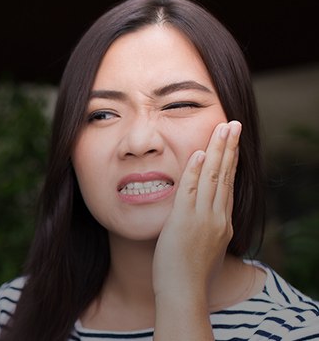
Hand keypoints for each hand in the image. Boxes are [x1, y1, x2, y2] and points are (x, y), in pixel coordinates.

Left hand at [153, 120, 241, 304]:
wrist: (184, 294)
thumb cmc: (193, 274)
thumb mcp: (209, 247)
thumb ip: (210, 227)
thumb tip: (209, 214)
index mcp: (222, 222)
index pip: (229, 185)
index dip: (232, 162)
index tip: (232, 144)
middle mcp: (217, 217)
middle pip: (226, 175)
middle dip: (230, 148)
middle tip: (234, 125)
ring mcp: (203, 218)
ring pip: (213, 177)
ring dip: (218, 151)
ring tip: (223, 129)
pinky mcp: (185, 221)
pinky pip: (190, 190)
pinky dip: (196, 170)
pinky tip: (200, 153)